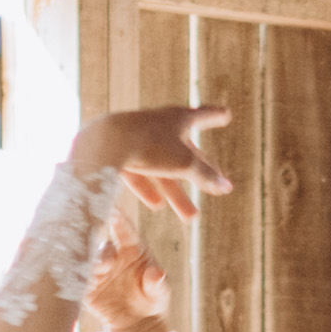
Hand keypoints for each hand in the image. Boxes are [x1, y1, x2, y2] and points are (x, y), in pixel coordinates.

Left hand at [74, 103, 230, 223]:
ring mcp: (137, 138)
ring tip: (192, 217)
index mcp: (178, 118)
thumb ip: (205, 176)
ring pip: (162, 169)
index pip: (203, 115)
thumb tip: (227, 187)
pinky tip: (156, 206)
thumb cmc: (149, 146)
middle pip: (185, 152)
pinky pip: (138, 173)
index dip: (215, 116)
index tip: (226, 114)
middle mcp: (158, 124)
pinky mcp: (119, 153)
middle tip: (217, 182)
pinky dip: (148, 188)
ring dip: (177, 193)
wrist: (103, 144)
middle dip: (201, 172)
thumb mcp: (184, 163)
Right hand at [85, 221, 171, 331]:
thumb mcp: (159, 292)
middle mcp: (112, 255)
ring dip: (87, 265)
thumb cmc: (152, 299)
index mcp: (132, 248)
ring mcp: (98, 270)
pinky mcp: (86, 287)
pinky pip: (78, 280)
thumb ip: (156, 282)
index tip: (110, 208)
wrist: (138, 323)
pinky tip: (76, 281)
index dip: (117, 218)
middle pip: (102, 245)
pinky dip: (76, 280)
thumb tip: (157, 274)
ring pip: (87, 262)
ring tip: (93, 273)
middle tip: (101, 256)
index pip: (124, 229)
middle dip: (99, 247)